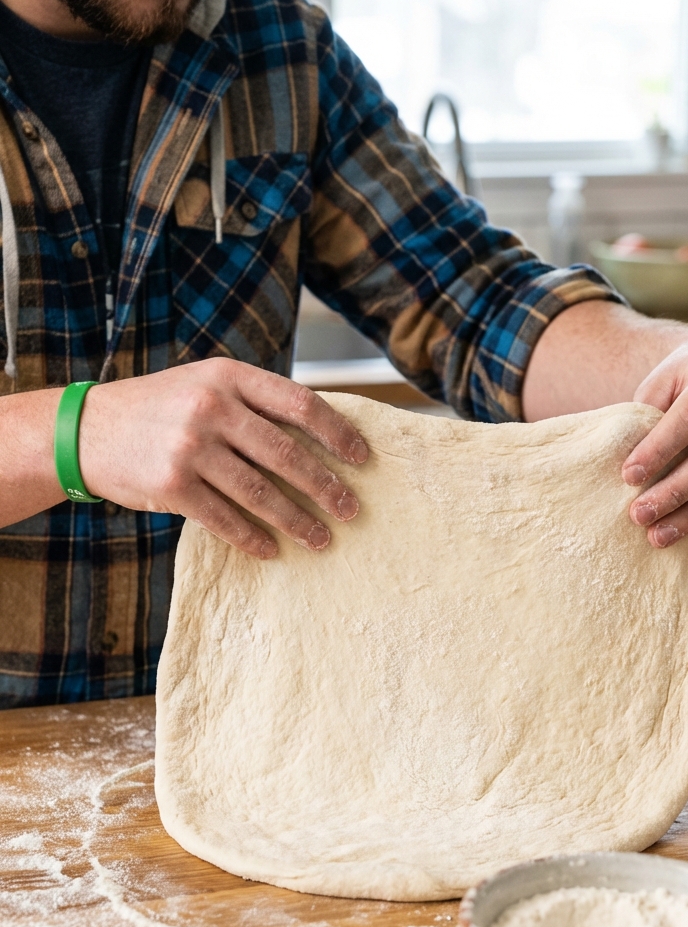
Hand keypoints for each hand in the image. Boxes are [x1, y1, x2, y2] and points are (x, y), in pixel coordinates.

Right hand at [78, 359, 367, 557]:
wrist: (86, 430)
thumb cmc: (159, 408)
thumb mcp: (205, 385)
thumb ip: (253, 403)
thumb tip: (321, 436)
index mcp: (228, 376)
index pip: (300, 403)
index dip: (337, 433)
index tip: (361, 458)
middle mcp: (211, 407)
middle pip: (288, 454)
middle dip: (326, 487)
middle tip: (351, 510)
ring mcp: (190, 446)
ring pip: (261, 492)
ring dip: (298, 520)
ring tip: (321, 538)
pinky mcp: (172, 485)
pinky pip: (225, 519)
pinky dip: (253, 538)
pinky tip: (272, 550)